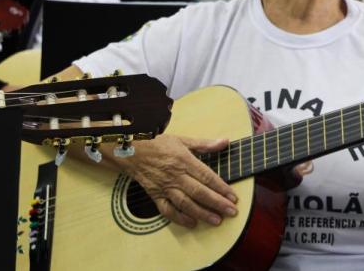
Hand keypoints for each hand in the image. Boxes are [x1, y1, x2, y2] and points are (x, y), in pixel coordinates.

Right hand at [120, 134, 238, 227]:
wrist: (130, 150)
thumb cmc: (157, 144)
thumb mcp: (183, 140)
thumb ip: (205, 144)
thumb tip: (224, 142)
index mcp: (184, 160)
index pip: (207, 176)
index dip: (221, 188)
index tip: (233, 197)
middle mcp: (175, 175)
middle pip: (199, 192)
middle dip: (217, 203)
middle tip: (231, 212)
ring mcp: (165, 187)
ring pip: (185, 203)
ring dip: (202, 213)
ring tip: (216, 220)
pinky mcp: (155, 195)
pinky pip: (167, 210)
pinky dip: (179, 218)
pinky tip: (192, 223)